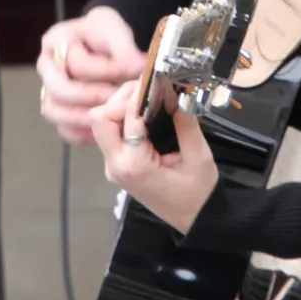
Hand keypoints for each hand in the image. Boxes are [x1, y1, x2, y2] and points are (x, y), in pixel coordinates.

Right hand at [37, 7, 147, 144]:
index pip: (76, 63)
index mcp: (56, 41)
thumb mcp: (116, 31)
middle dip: (90, 98)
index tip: (131, 72)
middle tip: (117, 98)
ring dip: (82, 119)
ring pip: (54, 111)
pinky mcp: (60, 112)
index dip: (105, 71)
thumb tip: (137, 67)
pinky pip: (63, 129)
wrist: (106, 44)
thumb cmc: (107, 35)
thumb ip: (125, 50)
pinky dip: (81, 134)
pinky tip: (102, 132)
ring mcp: (49, 91)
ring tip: (109, 117)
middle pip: (58, 90)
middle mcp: (47, 67)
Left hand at [89, 81, 218, 235]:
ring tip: (148, 96)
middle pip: (101, 118)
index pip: (126, 117)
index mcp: (134, 165)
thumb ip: (186, 122)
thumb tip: (178, 90)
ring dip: (121, 105)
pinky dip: (123, 116)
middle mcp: (116, 165)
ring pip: (102, 123)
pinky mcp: (117, 164)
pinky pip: (111, 133)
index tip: (157, 80)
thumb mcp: (198, 156)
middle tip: (149, 88)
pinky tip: (144, 111)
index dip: (140, 94)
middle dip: (123, 98)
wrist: (195, 220)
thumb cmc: (198, 193)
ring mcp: (113, 166)